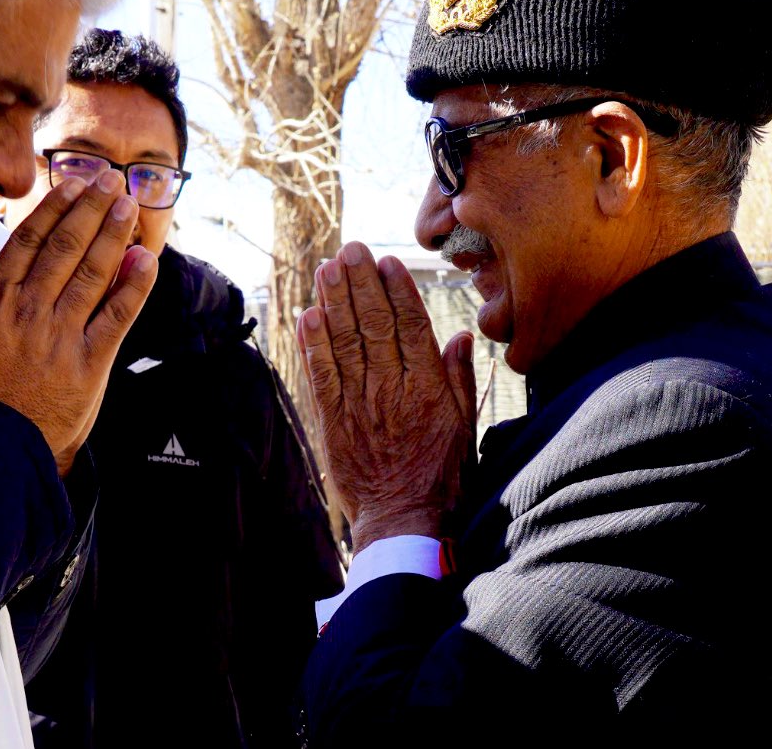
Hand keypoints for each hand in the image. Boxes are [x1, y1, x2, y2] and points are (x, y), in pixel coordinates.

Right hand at [0, 171, 157, 475]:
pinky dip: (135, 285)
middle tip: (109, 181)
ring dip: (113, 233)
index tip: (71, 185)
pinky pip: (118, 315)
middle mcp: (28, 310)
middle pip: (66, 247)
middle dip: (90, 209)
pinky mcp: (88, 363)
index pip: (29, 241)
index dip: (54, 209)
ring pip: (93, 271)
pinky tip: (147, 259)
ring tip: (127, 204)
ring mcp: (60, 335)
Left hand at [296, 241, 476, 550]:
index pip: (412, 326)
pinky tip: (307, 315)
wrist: (404, 522)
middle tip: (350, 249)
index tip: (387, 262)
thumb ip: (458, 378)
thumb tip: (461, 336)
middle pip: (374, 324)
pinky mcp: (333, 420)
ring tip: (326, 269)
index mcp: (427, 386)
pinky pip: (321, 374)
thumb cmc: (441, 477)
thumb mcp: (464, 426)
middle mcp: (392, 388)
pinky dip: (312, 344)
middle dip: (360, 283)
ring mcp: (360, 402)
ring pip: (344, 341)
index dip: (398, 290)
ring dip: (333, 301)